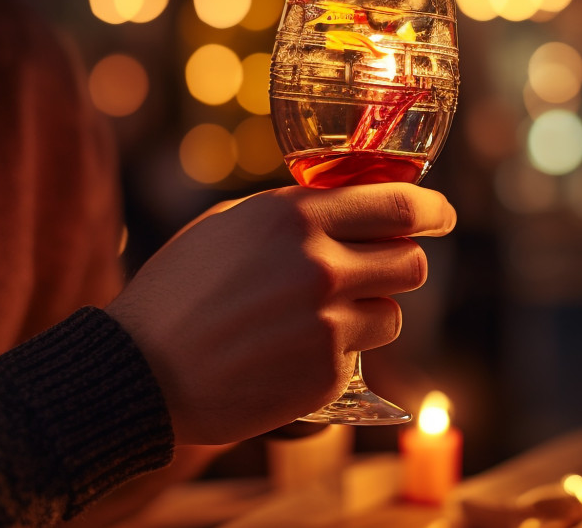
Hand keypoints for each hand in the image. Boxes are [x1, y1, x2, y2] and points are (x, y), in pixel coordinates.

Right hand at [107, 183, 455, 444]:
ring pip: (392, 313)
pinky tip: (289, 353)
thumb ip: (292, 212)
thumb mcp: (229, 225)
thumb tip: (348, 206)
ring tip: (315, 319)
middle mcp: (320, 265)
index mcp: (295, 216)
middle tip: (381, 270)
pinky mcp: (326, 375)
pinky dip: (338, 354)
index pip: (398, 206)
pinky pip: (360, 356)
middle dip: (401, 264)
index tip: (441, 215)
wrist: (140, 371)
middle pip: (412, 262)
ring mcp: (327, 324)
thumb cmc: (179, 291)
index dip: (432, 210)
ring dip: (369, 313)